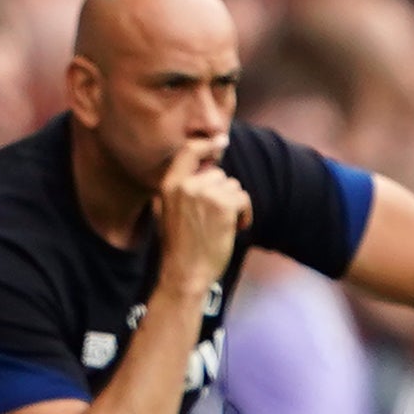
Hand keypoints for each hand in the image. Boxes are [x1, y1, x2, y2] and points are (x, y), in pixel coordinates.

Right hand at [156, 144, 250, 298]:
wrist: (184, 273)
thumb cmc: (181, 246)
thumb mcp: (171, 211)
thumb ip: (184, 189)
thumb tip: (210, 167)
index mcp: (168, 185)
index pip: (189, 152)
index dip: (207, 144)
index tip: (221, 141)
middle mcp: (185, 185)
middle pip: (219, 174)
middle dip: (223, 194)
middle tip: (214, 219)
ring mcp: (204, 194)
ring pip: (233, 187)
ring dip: (234, 205)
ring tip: (221, 226)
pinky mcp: (223, 205)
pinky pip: (243, 199)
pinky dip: (245, 214)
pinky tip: (234, 229)